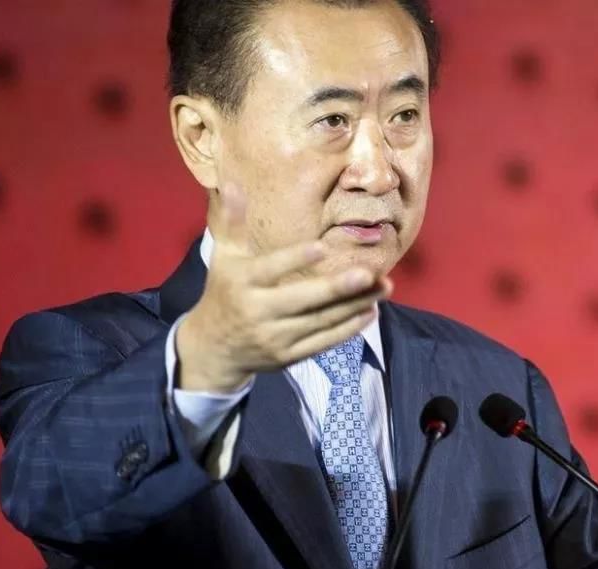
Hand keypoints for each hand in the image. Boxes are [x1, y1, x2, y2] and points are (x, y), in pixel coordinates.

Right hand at [175, 182, 392, 393]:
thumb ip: (232, 222)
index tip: (323, 248)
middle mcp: (259, 311)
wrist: (214, 349)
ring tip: (383, 287)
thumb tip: (232, 183)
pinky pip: (322, 342)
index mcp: (242, 282)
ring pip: (320, 321)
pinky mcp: (288, 356)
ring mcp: (275, 337)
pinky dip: (348, 329)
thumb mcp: (223, 256)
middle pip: (303, 300)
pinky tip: (370, 312)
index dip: (295, 259)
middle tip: (369, 273)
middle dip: (338, 288)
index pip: (271, 269)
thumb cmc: (224, 292)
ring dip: (354, 305)